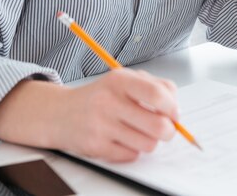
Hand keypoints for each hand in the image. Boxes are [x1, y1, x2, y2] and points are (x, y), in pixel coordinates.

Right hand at [53, 69, 177, 161]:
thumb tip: (175, 110)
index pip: (157, 94)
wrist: (61, 113)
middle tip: (164, 129)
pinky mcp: (96, 146)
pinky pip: (131, 156)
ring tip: (137, 131)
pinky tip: (121, 139)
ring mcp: (101, 125)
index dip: (172, 107)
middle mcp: (109, 101)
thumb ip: (154, 87)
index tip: (173, 113)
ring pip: (148, 144)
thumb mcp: (124, 79)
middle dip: (168, 131)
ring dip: (148, 141)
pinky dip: (131, 150)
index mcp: (120, 80)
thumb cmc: (100, 96)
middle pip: (158, 125)